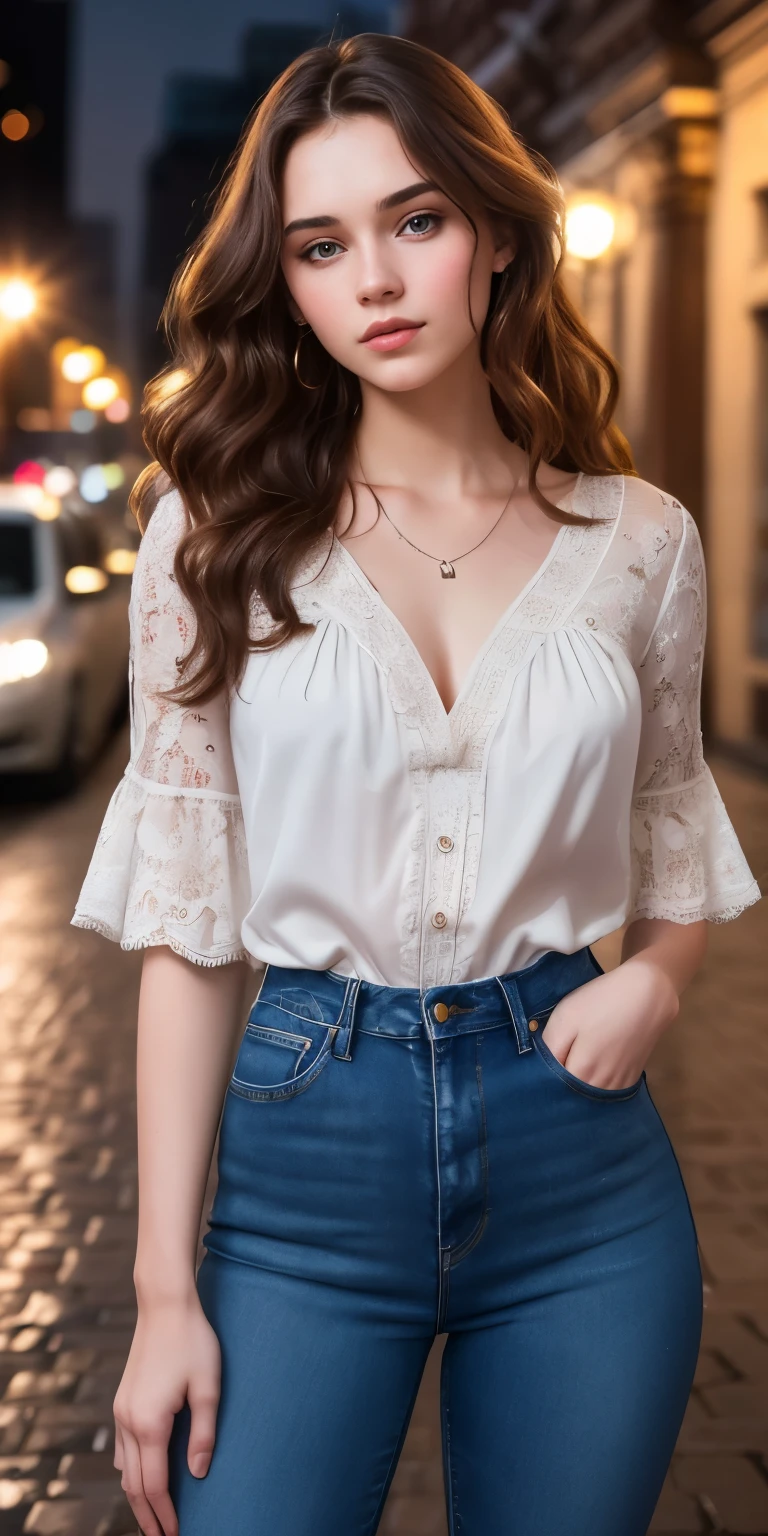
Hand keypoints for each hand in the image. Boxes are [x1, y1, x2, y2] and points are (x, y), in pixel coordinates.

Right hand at [113, 1293, 220, 1535]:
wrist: (165, 1305)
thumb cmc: (193, 1341)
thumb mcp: (208, 1387)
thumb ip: (204, 1434)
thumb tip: (197, 1474)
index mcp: (149, 1423)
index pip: (154, 1485)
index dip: (165, 1515)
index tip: (177, 1535)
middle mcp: (128, 1422)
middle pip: (134, 1484)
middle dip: (148, 1515)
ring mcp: (121, 1411)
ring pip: (124, 1469)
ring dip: (137, 1496)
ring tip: (152, 1518)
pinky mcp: (122, 1401)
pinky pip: (122, 1448)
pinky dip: (130, 1471)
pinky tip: (138, 1479)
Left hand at [539, 957, 679, 1090]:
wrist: (648, 993)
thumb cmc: (601, 1001)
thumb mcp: (565, 1017)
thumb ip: (549, 1048)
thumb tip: (540, 1069)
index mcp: (581, 1073)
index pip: (552, 1087)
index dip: (542, 1076)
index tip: (539, 1063)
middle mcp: (601, 1087)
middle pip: (571, 1096)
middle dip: (559, 1084)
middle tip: (557, 1059)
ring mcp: (618, 1085)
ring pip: (589, 1096)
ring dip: (579, 1085)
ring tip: (577, 1059)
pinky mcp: (631, 1079)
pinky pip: (606, 1091)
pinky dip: (597, 1083)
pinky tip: (595, 1065)